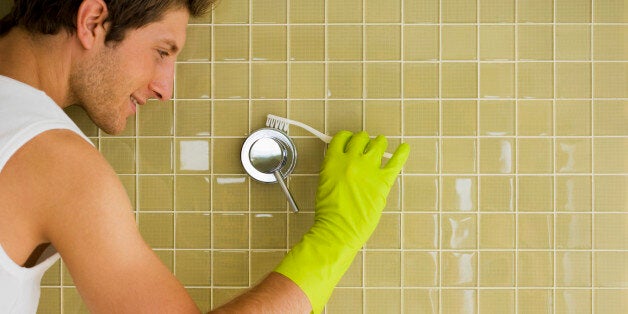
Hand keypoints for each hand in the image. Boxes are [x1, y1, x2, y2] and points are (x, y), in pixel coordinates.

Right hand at [315, 130, 408, 248]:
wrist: (337, 230)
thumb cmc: (329, 213)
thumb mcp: (324, 183)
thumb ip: (335, 168)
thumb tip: (345, 162)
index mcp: (333, 161)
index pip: (342, 138)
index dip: (347, 138)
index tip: (351, 140)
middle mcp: (351, 161)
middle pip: (362, 138)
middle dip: (364, 141)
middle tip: (367, 145)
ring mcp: (368, 170)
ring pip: (378, 144)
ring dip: (379, 144)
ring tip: (381, 145)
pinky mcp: (383, 181)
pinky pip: (396, 162)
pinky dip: (402, 153)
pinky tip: (405, 148)